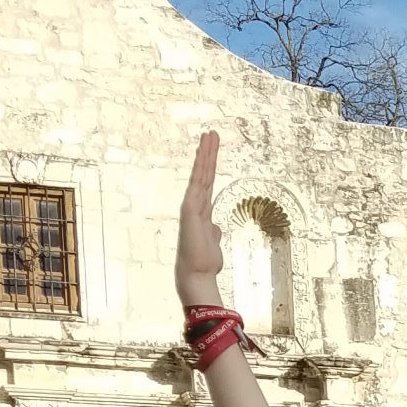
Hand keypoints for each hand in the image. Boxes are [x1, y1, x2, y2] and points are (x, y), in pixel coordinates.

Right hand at [177, 132, 225, 304]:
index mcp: (202, 210)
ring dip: (206, 155)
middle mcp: (196, 204)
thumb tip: (215, 226)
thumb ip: (213, 231)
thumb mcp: (213, 241)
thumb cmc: (204, 261)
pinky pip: (198, 184)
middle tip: (212, 133)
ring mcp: (192, 205)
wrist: (197, 273)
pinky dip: (201, 169)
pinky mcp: (190, 209)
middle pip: (204, 173)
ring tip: (210, 136)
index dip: (210, 165)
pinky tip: (204, 155)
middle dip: (208, 153)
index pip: (207, 182)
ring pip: (201, 174)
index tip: (212, 148)